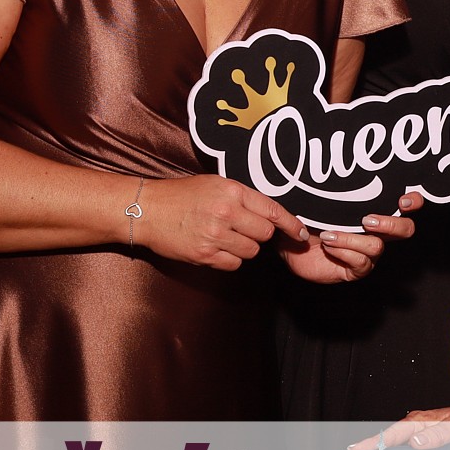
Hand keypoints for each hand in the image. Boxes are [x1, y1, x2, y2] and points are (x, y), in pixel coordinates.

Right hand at [135, 175, 305, 270]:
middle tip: (241, 228)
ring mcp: (215, 235)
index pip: (273, 210)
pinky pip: (233, 264)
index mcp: (232, 192)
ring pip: (251, 251)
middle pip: (264, 234)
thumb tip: (271, 213)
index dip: (292, 224)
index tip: (302, 233)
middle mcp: (226, 213)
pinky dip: (229, 259)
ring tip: (224, 236)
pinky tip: (215, 248)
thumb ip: (243, 197)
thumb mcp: (215, 185)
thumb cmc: (182, 195)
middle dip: (258, 234)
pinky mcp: (204, 255)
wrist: (147, 209)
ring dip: (243, 247)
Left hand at [276, 191, 422, 283]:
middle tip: (366, 220)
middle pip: (406, 230)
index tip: (402, 200)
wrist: (289, 240)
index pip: (407, 205)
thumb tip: (343, 167)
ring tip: (328, 235)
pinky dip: (342, 251)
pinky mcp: (356, 270)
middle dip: (391, 224)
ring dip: (350, 239)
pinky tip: (327, 246)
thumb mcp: (326, 198)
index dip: (413, 201)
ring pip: (377, 246)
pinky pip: (361, 262)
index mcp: (377, 212)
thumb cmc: (309, 216)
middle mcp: (378, 233)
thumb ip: (340, 187)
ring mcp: (369, 253)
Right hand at [347, 400, 449, 449]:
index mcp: (416, 423)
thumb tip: (416, 442)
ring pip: (389, 444)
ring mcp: (412, 432)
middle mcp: (411, 426)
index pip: (389, 435)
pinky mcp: (416, 438)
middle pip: (383, 440)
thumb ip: (437, 435)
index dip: (370, 443)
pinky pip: (398, 447)